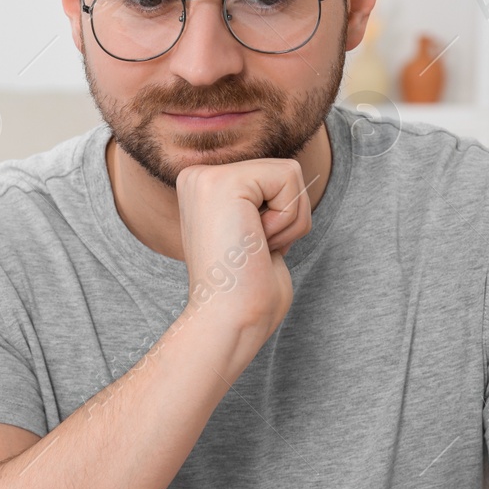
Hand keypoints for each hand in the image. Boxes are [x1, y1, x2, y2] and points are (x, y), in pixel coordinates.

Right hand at [175, 158, 311, 344]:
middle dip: (288, 216)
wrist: (229, 318)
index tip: (250, 248)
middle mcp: (197, 177)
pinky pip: (289, 179)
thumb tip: (290, 177)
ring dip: (289, 220)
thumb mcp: (257, 232)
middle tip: (253, 250)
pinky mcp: (222, 181)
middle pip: (285, 170)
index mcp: (203, 188)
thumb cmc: (249, 289)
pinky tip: (255, 242)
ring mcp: (205, 177)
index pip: (274, 176)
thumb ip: (266, 202)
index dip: (281, 216)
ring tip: (252, 248)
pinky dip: (288, 219)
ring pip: (291, 173)